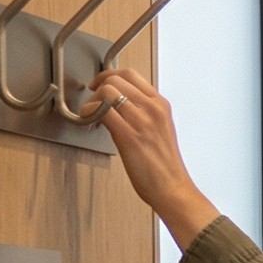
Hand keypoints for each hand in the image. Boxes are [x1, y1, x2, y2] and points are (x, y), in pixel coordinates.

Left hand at [91, 65, 221, 250]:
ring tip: (92, 116)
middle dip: (97, 87)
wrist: (172, 188)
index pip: (130, 74)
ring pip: (106, 91)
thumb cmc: (165, 167)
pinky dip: (89, 113)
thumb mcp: (161, 130)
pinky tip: (91, 123)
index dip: (108, 75)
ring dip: (92, 101)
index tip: (100, 84)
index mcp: (161, 105)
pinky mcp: (128, 135)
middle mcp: (153, 109)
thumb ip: (144, 114)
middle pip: (116, 79)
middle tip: (92, 101)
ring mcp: (142, 121)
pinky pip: (101, 110)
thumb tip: (120, 106)